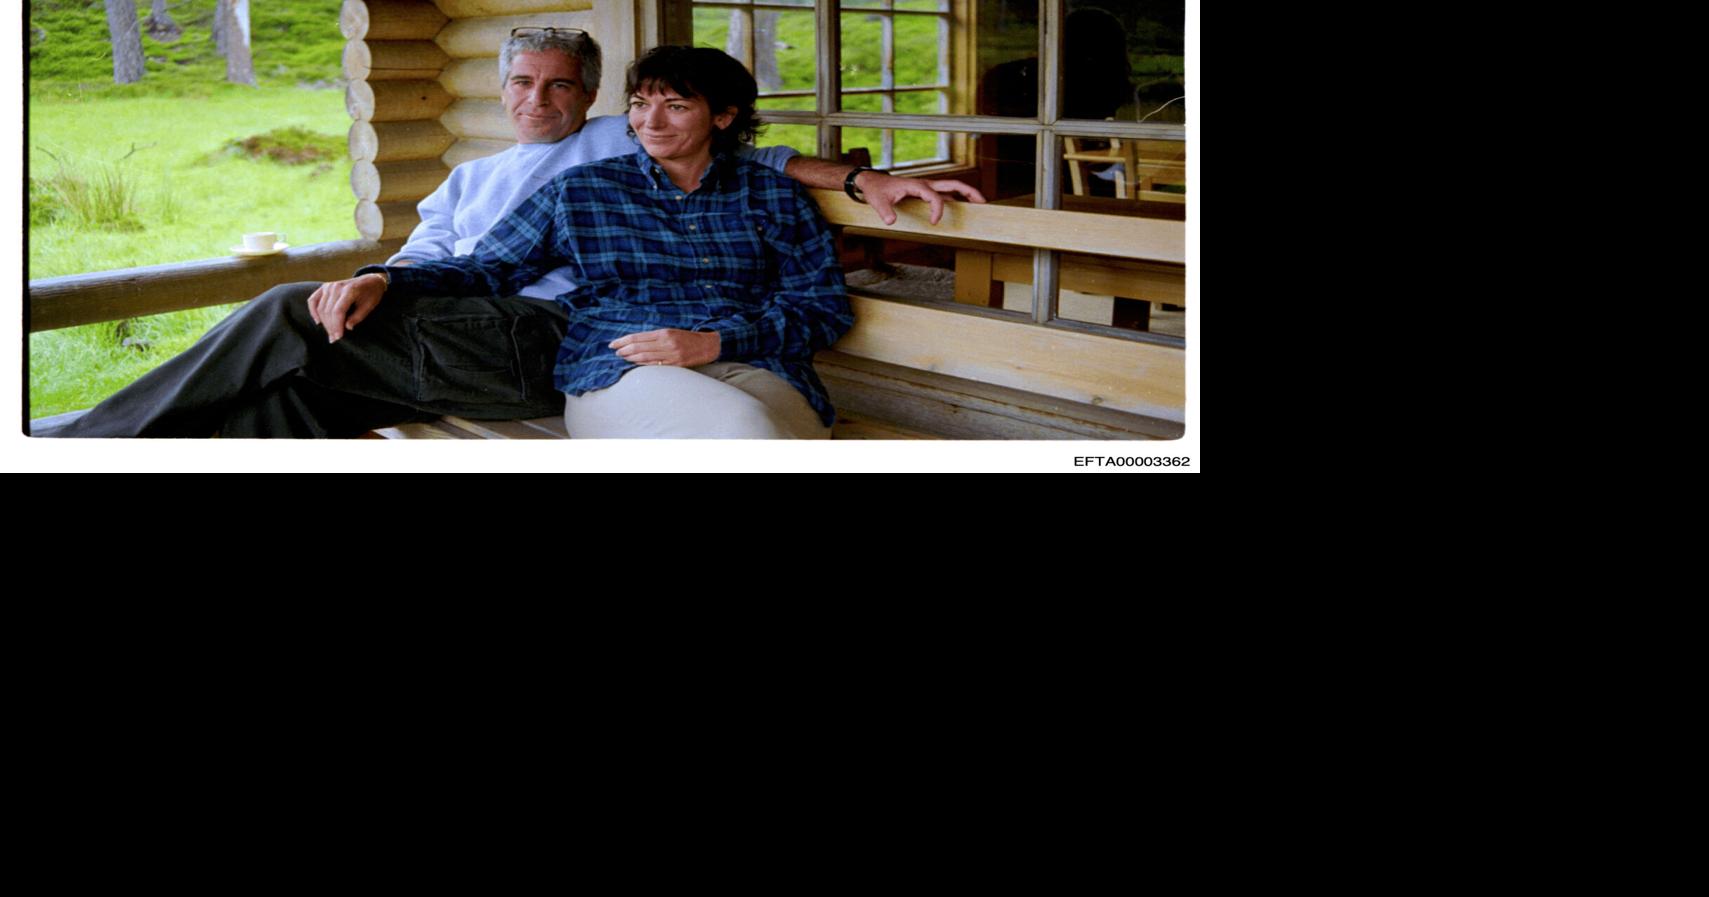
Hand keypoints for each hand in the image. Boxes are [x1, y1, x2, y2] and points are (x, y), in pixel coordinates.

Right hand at [307, 273, 387, 342]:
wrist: (369, 280)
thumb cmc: (371, 294)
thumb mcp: (369, 306)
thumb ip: (357, 317)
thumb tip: (347, 328)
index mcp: (349, 290)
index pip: (338, 311)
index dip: (337, 325)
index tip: (339, 337)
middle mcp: (336, 287)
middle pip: (328, 311)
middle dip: (331, 327)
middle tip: (334, 339)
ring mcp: (328, 286)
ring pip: (321, 308)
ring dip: (324, 323)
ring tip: (330, 334)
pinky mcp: (324, 287)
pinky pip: (313, 300)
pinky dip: (313, 311)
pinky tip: (318, 321)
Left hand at [610, 329, 720, 366]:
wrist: (708, 346)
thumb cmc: (688, 338)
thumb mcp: (671, 332)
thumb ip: (655, 337)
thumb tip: (636, 343)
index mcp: (664, 333)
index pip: (638, 337)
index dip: (624, 340)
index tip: (613, 344)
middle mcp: (667, 343)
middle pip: (639, 347)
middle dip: (624, 350)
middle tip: (615, 352)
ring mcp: (671, 355)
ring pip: (645, 358)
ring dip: (631, 358)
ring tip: (622, 357)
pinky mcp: (675, 365)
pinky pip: (655, 366)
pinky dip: (643, 365)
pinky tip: (635, 364)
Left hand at [859, 172, 987, 225]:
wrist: (873, 182)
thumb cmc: (876, 189)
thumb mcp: (877, 200)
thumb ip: (884, 211)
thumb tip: (891, 222)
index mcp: (916, 185)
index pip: (934, 196)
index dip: (938, 209)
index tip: (935, 223)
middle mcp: (925, 184)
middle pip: (953, 184)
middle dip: (969, 192)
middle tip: (982, 202)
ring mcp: (927, 188)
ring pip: (952, 188)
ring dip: (966, 194)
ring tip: (980, 204)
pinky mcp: (926, 192)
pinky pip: (945, 195)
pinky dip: (956, 200)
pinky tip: (963, 209)